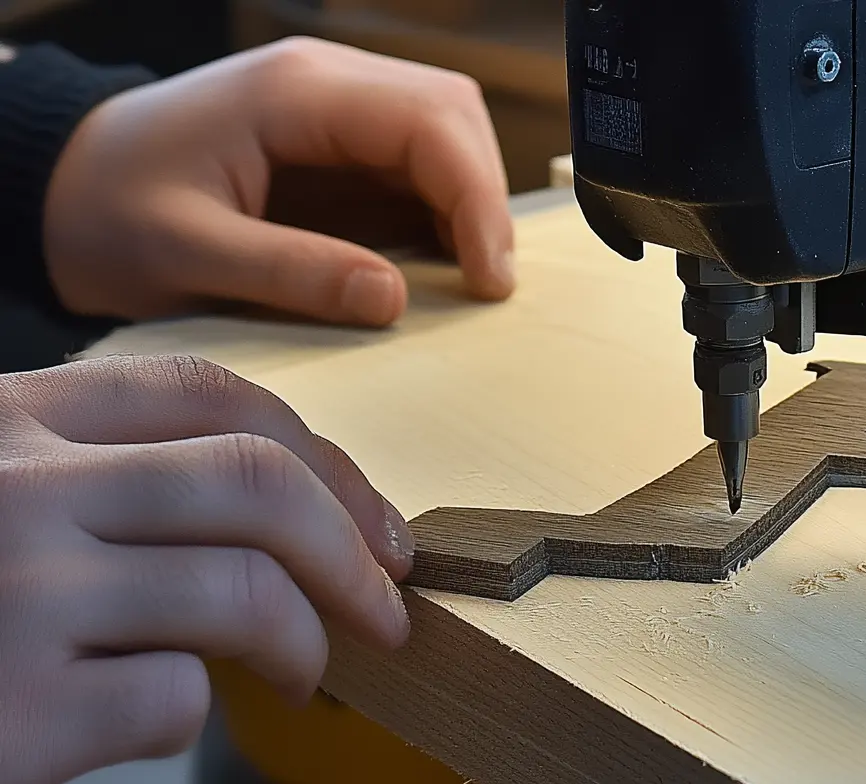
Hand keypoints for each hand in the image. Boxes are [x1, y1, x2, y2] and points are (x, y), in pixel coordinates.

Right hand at [0, 354, 413, 783]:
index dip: (322, 455)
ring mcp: (13, 590)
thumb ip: (101, 478)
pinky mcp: (12, 708)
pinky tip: (148, 720)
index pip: (207, 393)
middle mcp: (14, 485)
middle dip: (353, 547)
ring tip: (305, 672)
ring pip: (243, 591)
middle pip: (255, 481)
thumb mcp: (0, 494)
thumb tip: (292, 509)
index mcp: (10, 420)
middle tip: (387, 605)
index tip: (373, 520)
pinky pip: (172, 698)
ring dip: (305, 640)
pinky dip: (193, 715)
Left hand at [42, 36, 514, 327]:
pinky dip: (442, 213)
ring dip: (470, 204)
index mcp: (294, 92)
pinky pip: (416, 166)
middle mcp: (326, 84)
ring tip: (470, 279)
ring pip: (446, 136)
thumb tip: (394, 299)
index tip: (488, 279)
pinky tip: (437, 265)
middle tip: (488, 285)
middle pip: (453, 115)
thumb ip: (293, 272)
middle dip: (484, 200)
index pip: (429, 121)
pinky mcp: (336, 145)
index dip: (476, 199)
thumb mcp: (186, 253)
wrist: (59, 187)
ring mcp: (335, 110)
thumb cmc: (107, 212)